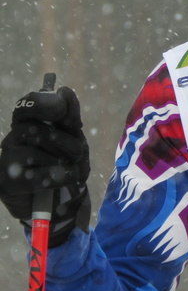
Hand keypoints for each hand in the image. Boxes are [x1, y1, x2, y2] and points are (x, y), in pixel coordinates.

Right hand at [0, 86, 90, 245]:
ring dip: (66, 161)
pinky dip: (63, 177)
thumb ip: (70, 114)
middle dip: (67, 142)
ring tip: (71, 168)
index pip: (29, 103)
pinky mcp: (7, 183)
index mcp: (28, 121)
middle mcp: (13, 137)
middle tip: (77, 153)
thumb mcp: (74, 136)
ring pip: (39, 153)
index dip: (48, 104)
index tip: (64, 110)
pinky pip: (42, 176)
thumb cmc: (66, 162)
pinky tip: (66, 179)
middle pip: (38, 129)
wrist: (63, 200)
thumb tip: (63, 90)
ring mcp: (7, 159)